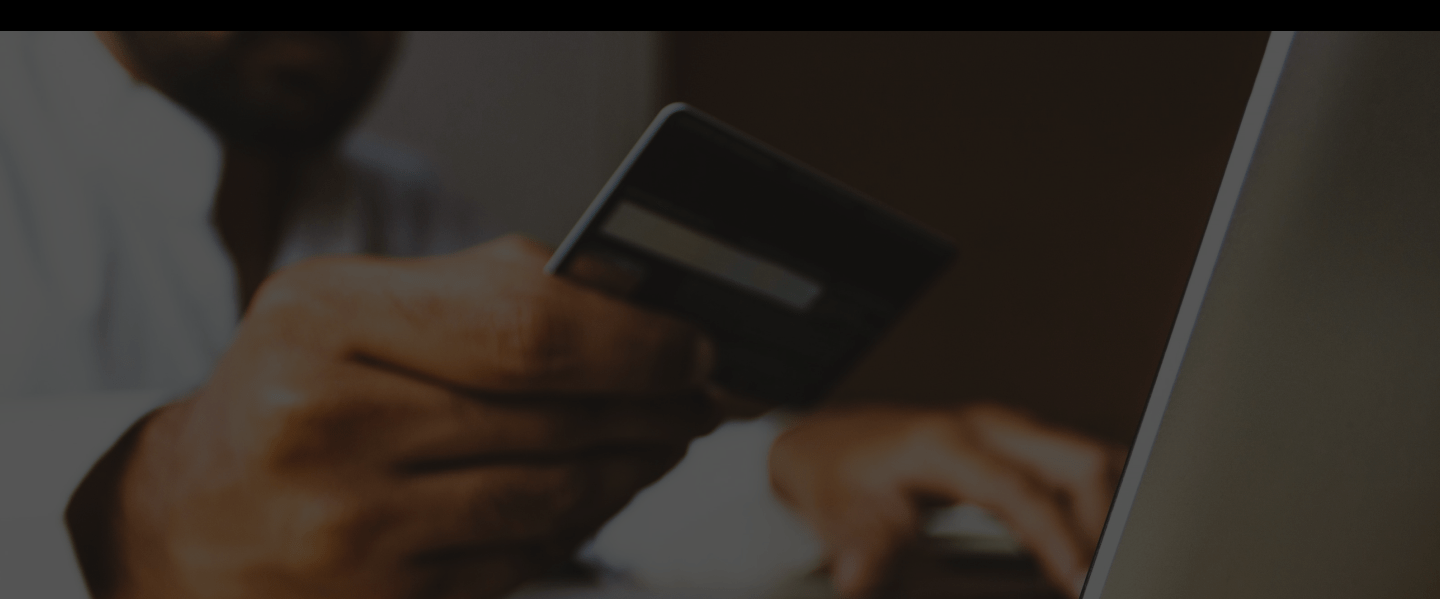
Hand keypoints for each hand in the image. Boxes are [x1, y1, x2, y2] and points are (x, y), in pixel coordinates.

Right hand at [89, 236, 720, 598]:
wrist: (183, 521)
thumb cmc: (289, 397)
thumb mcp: (352, 308)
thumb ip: (484, 292)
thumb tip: (634, 296)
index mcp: (324, 317)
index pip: (528, 326)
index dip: (636, 340)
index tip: (694, 344)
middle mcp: (324, 421)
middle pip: (554, 416)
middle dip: (654, 406)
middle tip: (700, 397)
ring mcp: (346, 526)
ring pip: (552, 496)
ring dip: (631, 469)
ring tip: (661, 443)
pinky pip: (521, 559)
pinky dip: (576, 525)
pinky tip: (593, 496)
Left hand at [768, 402, 1124, 598]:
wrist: (828, 446)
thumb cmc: (839, 478)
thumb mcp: (839, 516)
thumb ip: (860, 547)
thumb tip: (859, 577)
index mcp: (946, 444)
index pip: (1020, 490)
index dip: (1056, 537)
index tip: (1080, 580)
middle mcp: (986, 427)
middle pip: (1078, 460)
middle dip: (1107, 520)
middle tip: (1114, 575)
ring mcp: (1008, 429)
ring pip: (1090, 454)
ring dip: (1115, 506)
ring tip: (1119, 561)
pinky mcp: (1019, 440)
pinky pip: (1080, 461)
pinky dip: (1103, 497)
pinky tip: (1107, 535)